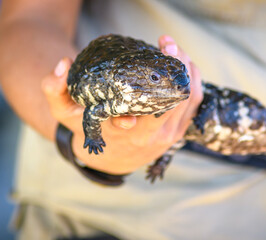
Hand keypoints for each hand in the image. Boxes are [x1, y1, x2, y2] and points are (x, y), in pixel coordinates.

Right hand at [42, 35, 202, 173]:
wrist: (110, 159)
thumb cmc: (90, 130)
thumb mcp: (65, 113)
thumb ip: (56, 90)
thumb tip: (63, 64)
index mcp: (124, 131)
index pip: (145, 108)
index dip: (156, 80)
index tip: (158, 49)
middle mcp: (150, 136)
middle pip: (174, 97)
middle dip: (175, 64)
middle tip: (166, 42)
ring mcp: (168, 136)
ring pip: (189, 100)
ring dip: (187, 70)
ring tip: (175, 49)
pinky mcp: (178, 133)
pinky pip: (194, 106)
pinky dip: (194, 83)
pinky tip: (185, 67)